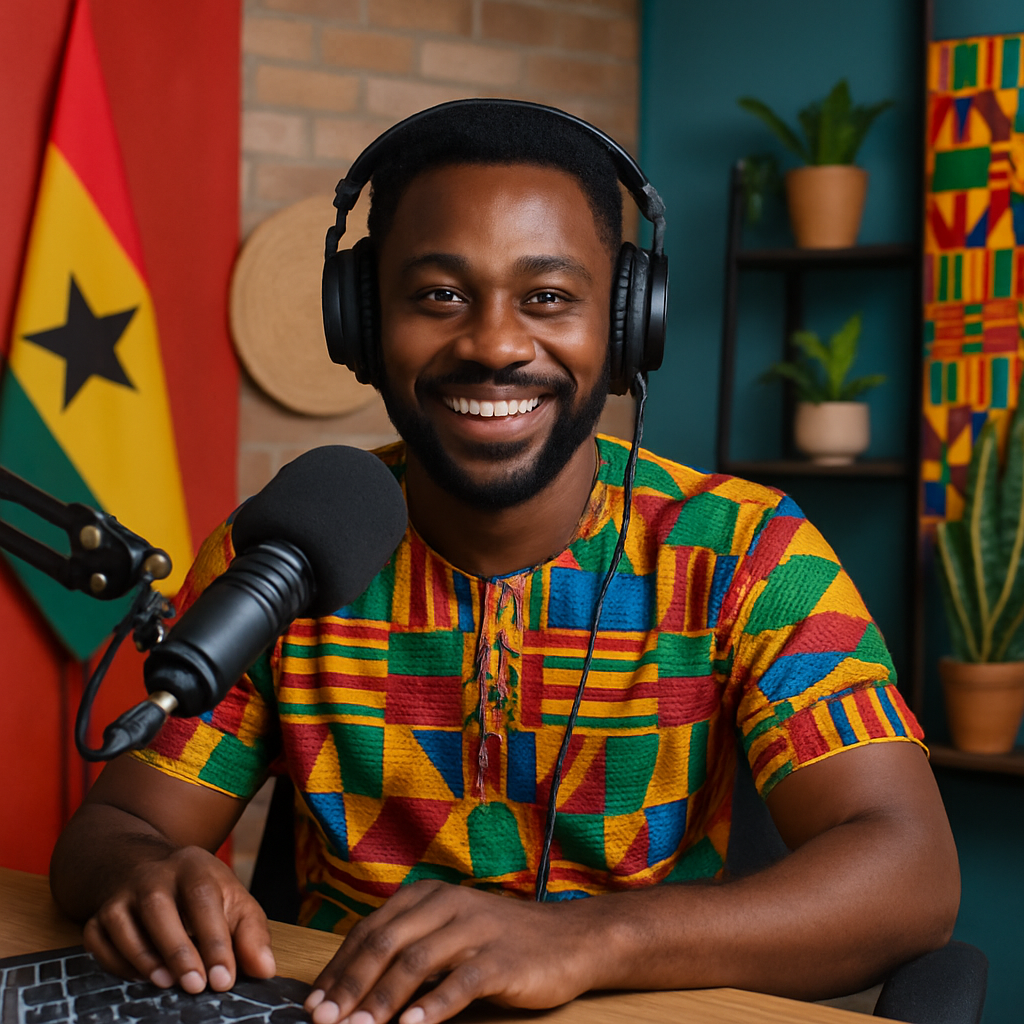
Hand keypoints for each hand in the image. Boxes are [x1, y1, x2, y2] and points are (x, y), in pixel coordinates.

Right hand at [83, 845, 275, 992]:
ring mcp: (121, 894)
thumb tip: (266, 969)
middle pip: (159, 908)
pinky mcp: (98, 915)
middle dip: (178, 950)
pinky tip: (139, 977)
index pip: (203, 898)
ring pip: (122, 923)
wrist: (149, 868)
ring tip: (168, 984)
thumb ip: (251, 934)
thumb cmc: (201, 893)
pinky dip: (115, 962)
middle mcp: (153, 874)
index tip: (224, 978)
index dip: (215, 940)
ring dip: (144, 958)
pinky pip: (98, 940)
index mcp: (193, 866)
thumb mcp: (233, 901)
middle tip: (196, 986)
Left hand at [305, 881, 606, 1023]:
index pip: (370, 930)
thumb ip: (408, 950)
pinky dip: (432, 1007)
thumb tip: (353, 991)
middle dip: (350, 986)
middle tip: (323, 1021)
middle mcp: (447, 906)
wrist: (569, 939)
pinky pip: (461, 982)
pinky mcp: (502, 958)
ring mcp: (475, 930)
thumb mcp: (450, 933)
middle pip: (386, 943)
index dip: (338, 968)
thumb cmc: (501, 942)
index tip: (313, 1004)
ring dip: (382, 1000)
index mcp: (427, 897)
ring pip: (417, 962)